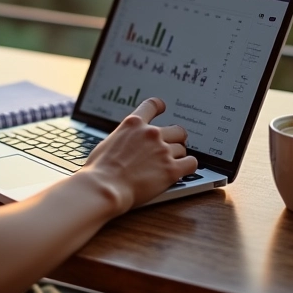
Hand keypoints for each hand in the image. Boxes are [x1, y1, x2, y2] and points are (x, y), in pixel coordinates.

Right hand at [82, 97, 196, 212]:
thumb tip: (125, 143)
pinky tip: (183, 170)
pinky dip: (188, 166)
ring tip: (169, 164)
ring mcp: (162, 150)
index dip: (159, 106)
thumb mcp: (108, 142)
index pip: (152, 105)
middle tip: (171, 147)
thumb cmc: (101, 169)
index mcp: (133, 124)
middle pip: (176, 130)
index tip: (163, 108)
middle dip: (175, 138)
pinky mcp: (171, 169)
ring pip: (182, 148)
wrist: (106, 187)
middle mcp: (151, 133)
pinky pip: (191, 163)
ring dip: (177, 156)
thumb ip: (123, 138)